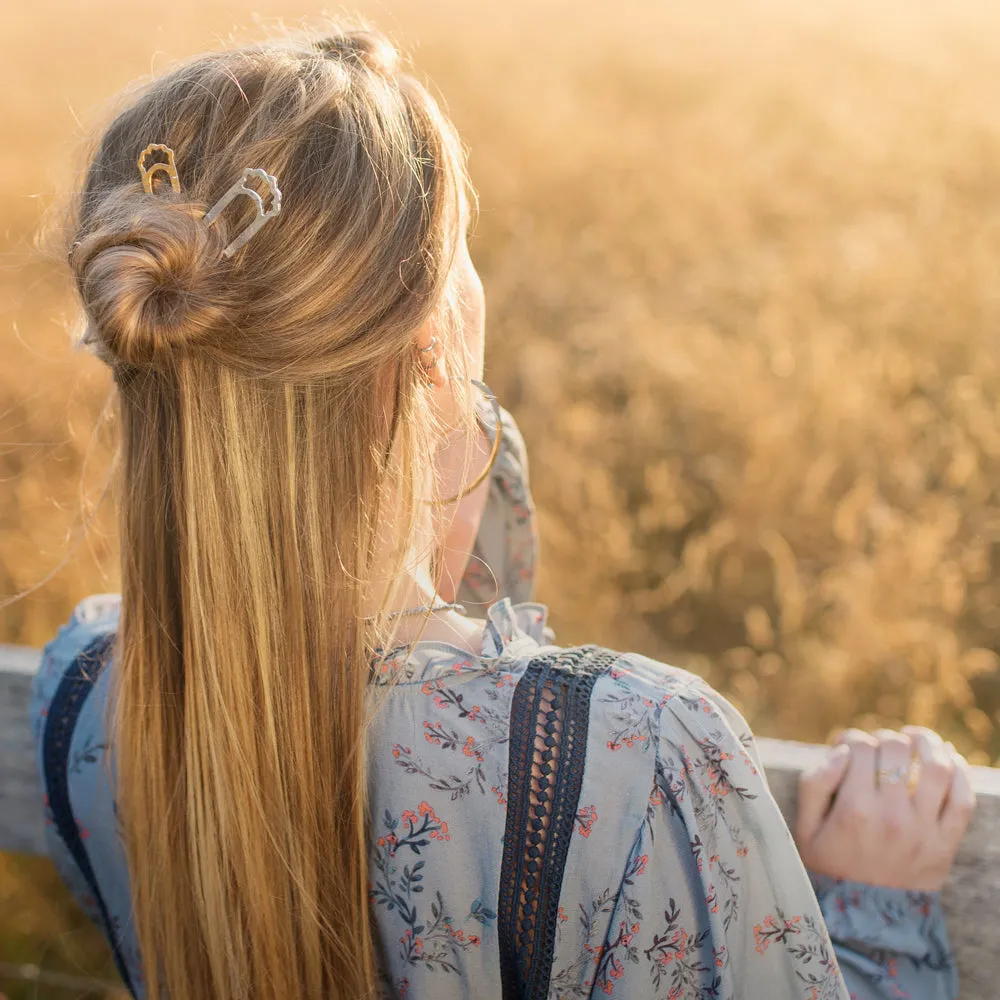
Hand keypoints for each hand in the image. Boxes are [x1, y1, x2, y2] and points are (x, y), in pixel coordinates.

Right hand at [795, 726, 974, 890]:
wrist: (864, 921)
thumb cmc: (830, 868)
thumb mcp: (805, 828)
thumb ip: (815, 783)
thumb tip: (842, 751)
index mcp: (853, 808)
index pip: (859, 747)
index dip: (851, 738)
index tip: (846, 746)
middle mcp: (891, 815)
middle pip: (896, 749)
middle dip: (885, 738)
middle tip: (878, 746)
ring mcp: (922, 830)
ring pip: (937, 767)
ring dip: (928, 743)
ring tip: (917, 738)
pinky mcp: (945, 844)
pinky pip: (963, 800)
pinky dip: (960, 773)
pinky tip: (948, 760)